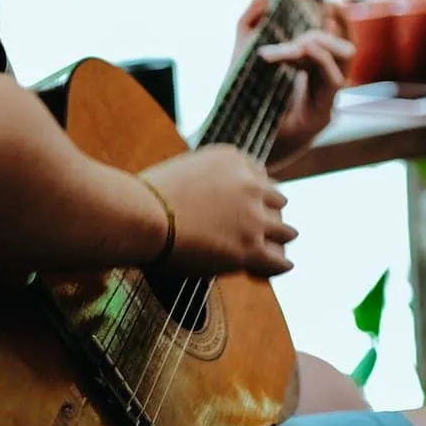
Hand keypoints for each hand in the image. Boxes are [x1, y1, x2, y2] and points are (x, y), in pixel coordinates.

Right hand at [140, 144, 296, 279]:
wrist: (141, 215)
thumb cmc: (144, 196)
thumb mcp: (180, 172)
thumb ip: (200, 180)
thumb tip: (196, 198)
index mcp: (232, 158)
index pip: (259, 174)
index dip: (256, 191)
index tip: (252, 202)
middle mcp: (249, 183)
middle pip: (276, 199)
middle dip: (269, 212)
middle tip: (265, 225)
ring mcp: (253, 216)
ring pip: (284, 229)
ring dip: (279, 238)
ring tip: (277, 248)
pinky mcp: (250, 248)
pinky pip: (278, 260)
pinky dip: (279, 264)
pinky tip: (280, 266)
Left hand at [232, 0, 354, 166]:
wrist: (232, 142)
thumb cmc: (241, 102)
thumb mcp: (242, 54)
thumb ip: (250, 22)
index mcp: (311, 75)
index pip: (337, 43)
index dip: (341, 22)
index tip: (335, 1)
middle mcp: (323, 89)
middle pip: (343, 53)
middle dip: (321, 36)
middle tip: (295, 37)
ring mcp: (326, 104)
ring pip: (337, 66)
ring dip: (314, 49)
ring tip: (287, 48)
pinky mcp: (322, 117)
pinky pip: (330, 82)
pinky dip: (316, 62)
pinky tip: (295, 52)